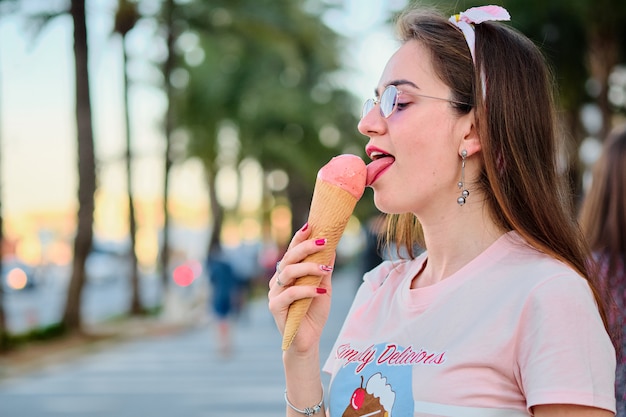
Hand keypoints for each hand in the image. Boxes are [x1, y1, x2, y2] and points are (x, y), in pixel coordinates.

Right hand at [268, 223, 333, 353]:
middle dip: (305, 247)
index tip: (311, 225)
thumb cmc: (314, 312)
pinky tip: (321, 290)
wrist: (308, 340)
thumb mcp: (323, 287)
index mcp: (287, 274)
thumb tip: (331, 247)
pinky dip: (307, 290)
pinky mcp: (275, 307)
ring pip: (288, 273)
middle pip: (288, 258)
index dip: (299, 238)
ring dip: (309, 267)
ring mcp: (274, 294)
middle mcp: (278, 281)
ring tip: (326, 267)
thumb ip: (324, 269)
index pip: (291, 252)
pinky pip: (290, 294)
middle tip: (323, 241)